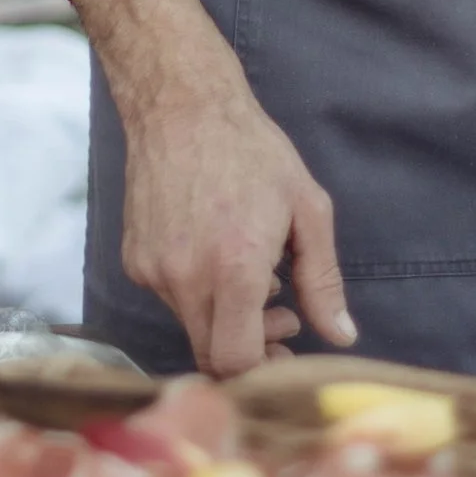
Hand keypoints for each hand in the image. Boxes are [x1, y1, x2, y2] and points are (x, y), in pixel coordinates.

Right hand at [72, 0, 356, 375]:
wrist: (181, 107)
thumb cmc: (253, 153)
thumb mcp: (307, 211)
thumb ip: (322, 281)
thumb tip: (341, 335)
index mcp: (233, 269)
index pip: (237, 362)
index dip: (265, 369)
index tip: (287, 347)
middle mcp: (185, 278)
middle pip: (211, 357)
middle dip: (251, 349)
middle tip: (283, 316)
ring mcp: (153, 272)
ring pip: (192, 326)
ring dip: (226, 316)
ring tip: (253, 271)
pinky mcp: (134, 261)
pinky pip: (171, 298)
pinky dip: (199, 291)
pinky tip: (217, 251)